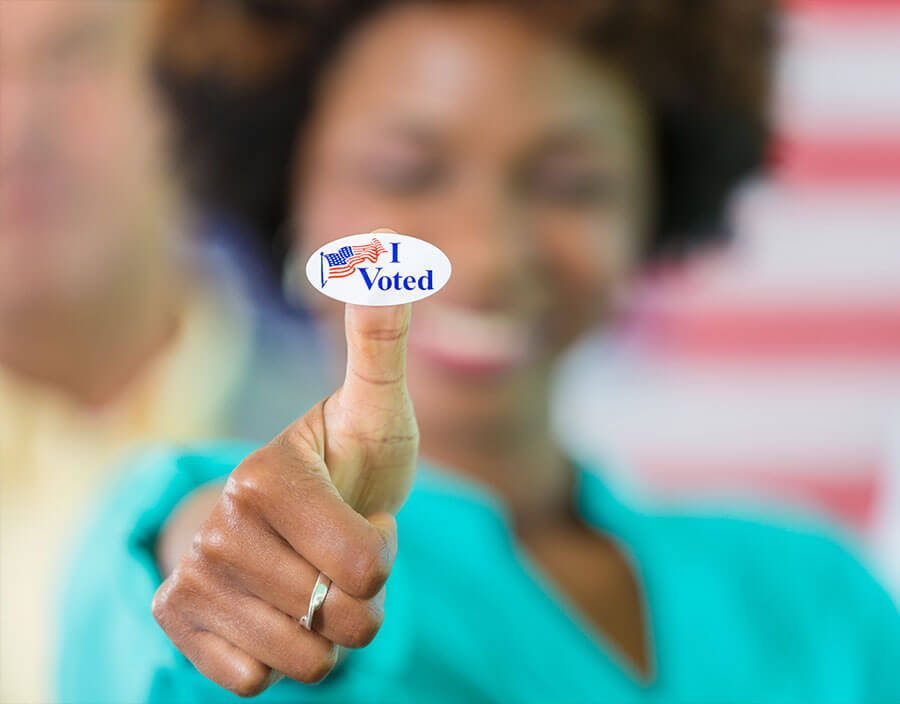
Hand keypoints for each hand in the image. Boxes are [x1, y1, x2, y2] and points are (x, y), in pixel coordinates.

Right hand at [151, 296, 417, 696]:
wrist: (290, 514)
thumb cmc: (349, 461)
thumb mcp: (375, 406)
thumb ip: (381, 342)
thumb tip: (386, 251)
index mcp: (267, 474)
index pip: (365, 570)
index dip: (381, 556)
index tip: (361, 519)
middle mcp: (218, 524)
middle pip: (338, 622)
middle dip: (357, 600)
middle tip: (336, 555)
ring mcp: (193, 575)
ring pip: (302, 661)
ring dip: (325, 634)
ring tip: (312, 583)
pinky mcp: (177, 620)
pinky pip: (252, 682)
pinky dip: (278, 660)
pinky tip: (271, 613)